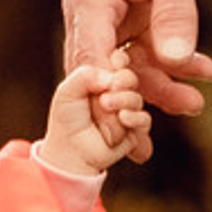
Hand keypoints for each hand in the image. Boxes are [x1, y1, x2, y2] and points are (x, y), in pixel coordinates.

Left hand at [43, 56, 149, 173]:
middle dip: (123, 80)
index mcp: (100, 82)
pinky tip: (123, 117)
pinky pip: (143, 120)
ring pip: (136, 99)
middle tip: (110, 87)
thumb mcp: (67, 92)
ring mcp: (126, 111)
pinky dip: (135, 117)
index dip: (119, 60)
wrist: (70, 151)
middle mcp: (115, 95)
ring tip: (106, 105)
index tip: (115, 61)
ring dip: (124, 99)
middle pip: (130, 79)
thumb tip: (111, 76)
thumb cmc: (67, 121)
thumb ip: (85, 75)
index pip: (117, 64)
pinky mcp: (134, 130)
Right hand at [61, 0, 211, 119]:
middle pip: (104, 73)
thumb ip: (175, 12)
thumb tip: (175, 61)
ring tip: (195, 104)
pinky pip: (143, 48)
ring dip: (158, 86)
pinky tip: (201, 73)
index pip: (90, 61)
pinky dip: (168, 63)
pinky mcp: (129, 14)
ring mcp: (109, 16)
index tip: (130, 125)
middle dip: (128, 106)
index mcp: (90, 0)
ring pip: (128, 65)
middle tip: (148, 144)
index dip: (107, 96)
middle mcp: (91, 13)